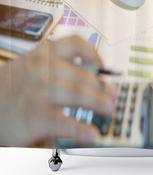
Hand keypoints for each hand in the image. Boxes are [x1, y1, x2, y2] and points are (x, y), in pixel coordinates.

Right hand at [0, 36, 116, 146]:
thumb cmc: (13, 86)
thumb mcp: (31, 66)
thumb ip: (58, 66)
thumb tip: (91, 75)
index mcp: (44, 54)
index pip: (74, 43)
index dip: (92, 52)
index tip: (102, 65)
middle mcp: (42, 69)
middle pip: (83, 74)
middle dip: (102, 86)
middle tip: (113, 95)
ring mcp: (38, 92)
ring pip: (78, 94)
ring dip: (98, 103)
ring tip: (109, 109)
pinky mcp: (33, 116)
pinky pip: (63, 122)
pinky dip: (80, 129)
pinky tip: (90, 134)